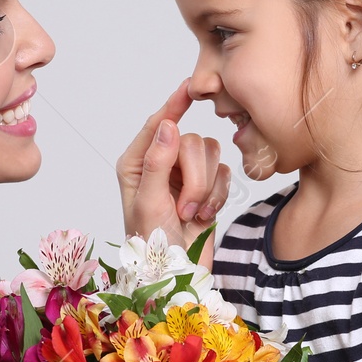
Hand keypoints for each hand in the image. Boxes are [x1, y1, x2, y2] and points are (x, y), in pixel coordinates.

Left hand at [117, 78, 231, 268]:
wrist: (178, 276)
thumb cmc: (153, 246)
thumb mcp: (150, 203)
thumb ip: (158, 162)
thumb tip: (169, 123)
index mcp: (137, 164)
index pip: (158, 124)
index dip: (174, 104)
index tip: (191, 85)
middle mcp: (160, 164)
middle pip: (191, 142)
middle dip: (194, 177)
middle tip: (185, 208)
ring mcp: (184, 175)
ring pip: (210, 155)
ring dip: (206, 189)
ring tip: (192, 214)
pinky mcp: (207, 187)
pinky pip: (223, 173)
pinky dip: (217, 196)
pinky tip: (204, 215)